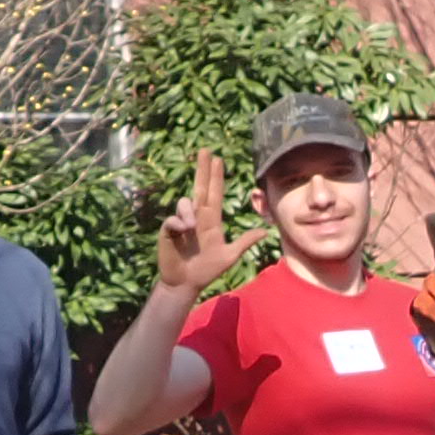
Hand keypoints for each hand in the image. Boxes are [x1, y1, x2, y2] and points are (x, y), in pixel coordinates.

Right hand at [154, 150, 244, 295]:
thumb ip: (245, 242)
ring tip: (192, 227)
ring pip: (185, 202)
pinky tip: (183, 232)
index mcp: (212, 220)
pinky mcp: (169, 230)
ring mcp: (182, 222)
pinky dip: (179, 223)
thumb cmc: (207, 270)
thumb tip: (265, 231)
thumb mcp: (230, 256)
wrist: (187, 283)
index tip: (218, 159)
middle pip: (200, 188)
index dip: (216, 176)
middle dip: (203, 169)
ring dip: (188, 210)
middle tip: (205, 150)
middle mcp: (197, 217)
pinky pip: (173, 219)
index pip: (215, 193)